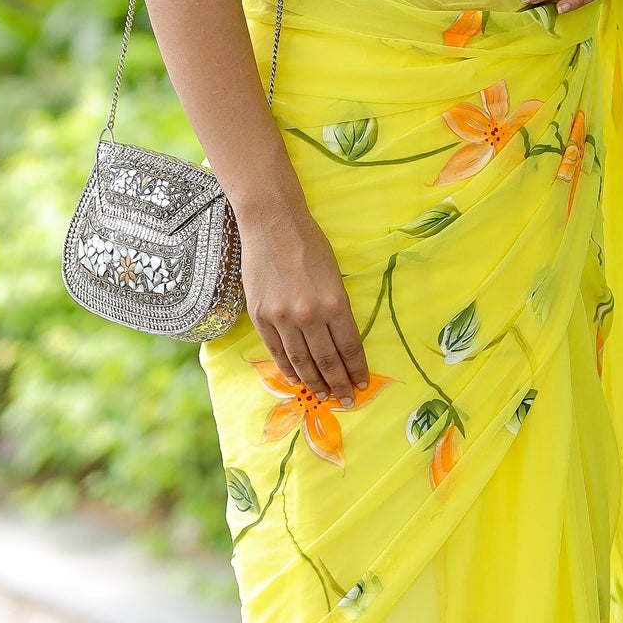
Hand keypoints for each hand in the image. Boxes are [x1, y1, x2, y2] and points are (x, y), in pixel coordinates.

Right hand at [239, 198, 369, 405]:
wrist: (272, 224)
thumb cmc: (309, 244)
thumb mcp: (334, 275)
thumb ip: (336, 309)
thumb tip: (339, 342)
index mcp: (334, 302)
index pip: (349, 347)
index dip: (356, 369)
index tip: (361, 383)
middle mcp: (309, 315)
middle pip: (327, 360)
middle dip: (338, 383)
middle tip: (346, 399)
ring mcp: (282, 318)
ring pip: (301, 361)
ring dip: (314, 382)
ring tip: (323, 395)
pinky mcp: (260, 316)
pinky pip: (276, 351)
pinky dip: (288, 368)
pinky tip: (297, 378)